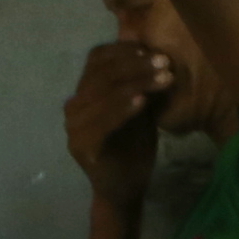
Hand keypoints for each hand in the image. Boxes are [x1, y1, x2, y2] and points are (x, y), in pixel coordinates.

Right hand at [63, 37, 176, 190]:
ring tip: (163, 79)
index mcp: (84, 92)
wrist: (126, 189)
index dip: (124, 50)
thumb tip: (155, 49)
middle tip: (165, 63)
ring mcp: (73, 127)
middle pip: (101, 74)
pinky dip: (122, 108)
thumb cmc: (134, 147)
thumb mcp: (141, 108)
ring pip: (103, 94)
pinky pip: (101, 122)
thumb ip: (141, 82)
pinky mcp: (81, 146)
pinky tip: (143, 101)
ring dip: (136, 83)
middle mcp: (73, 105)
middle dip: (136, 65)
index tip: (153, 50)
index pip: (97, 58)